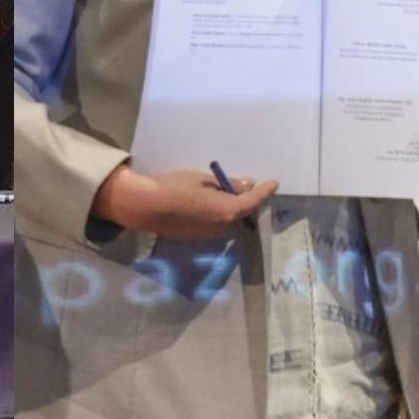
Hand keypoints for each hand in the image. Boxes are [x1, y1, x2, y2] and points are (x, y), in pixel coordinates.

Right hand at [93, 163, 280, 240]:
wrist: (144, 207)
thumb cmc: (176, 187)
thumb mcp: (204, 180)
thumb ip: (229, 185)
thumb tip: (248, 185)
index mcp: (227, 211)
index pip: (253, 201)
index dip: (265, 192)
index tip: (274, 183)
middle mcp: (221, 227)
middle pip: (238, 211)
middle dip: (241, 198)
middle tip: (239, 183)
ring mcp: (206, 235)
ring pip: (223, 218)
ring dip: (224, 206)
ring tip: (212, 191)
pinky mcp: (193, 237)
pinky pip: (209, 223)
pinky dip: (211, 213)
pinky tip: (197, 203)